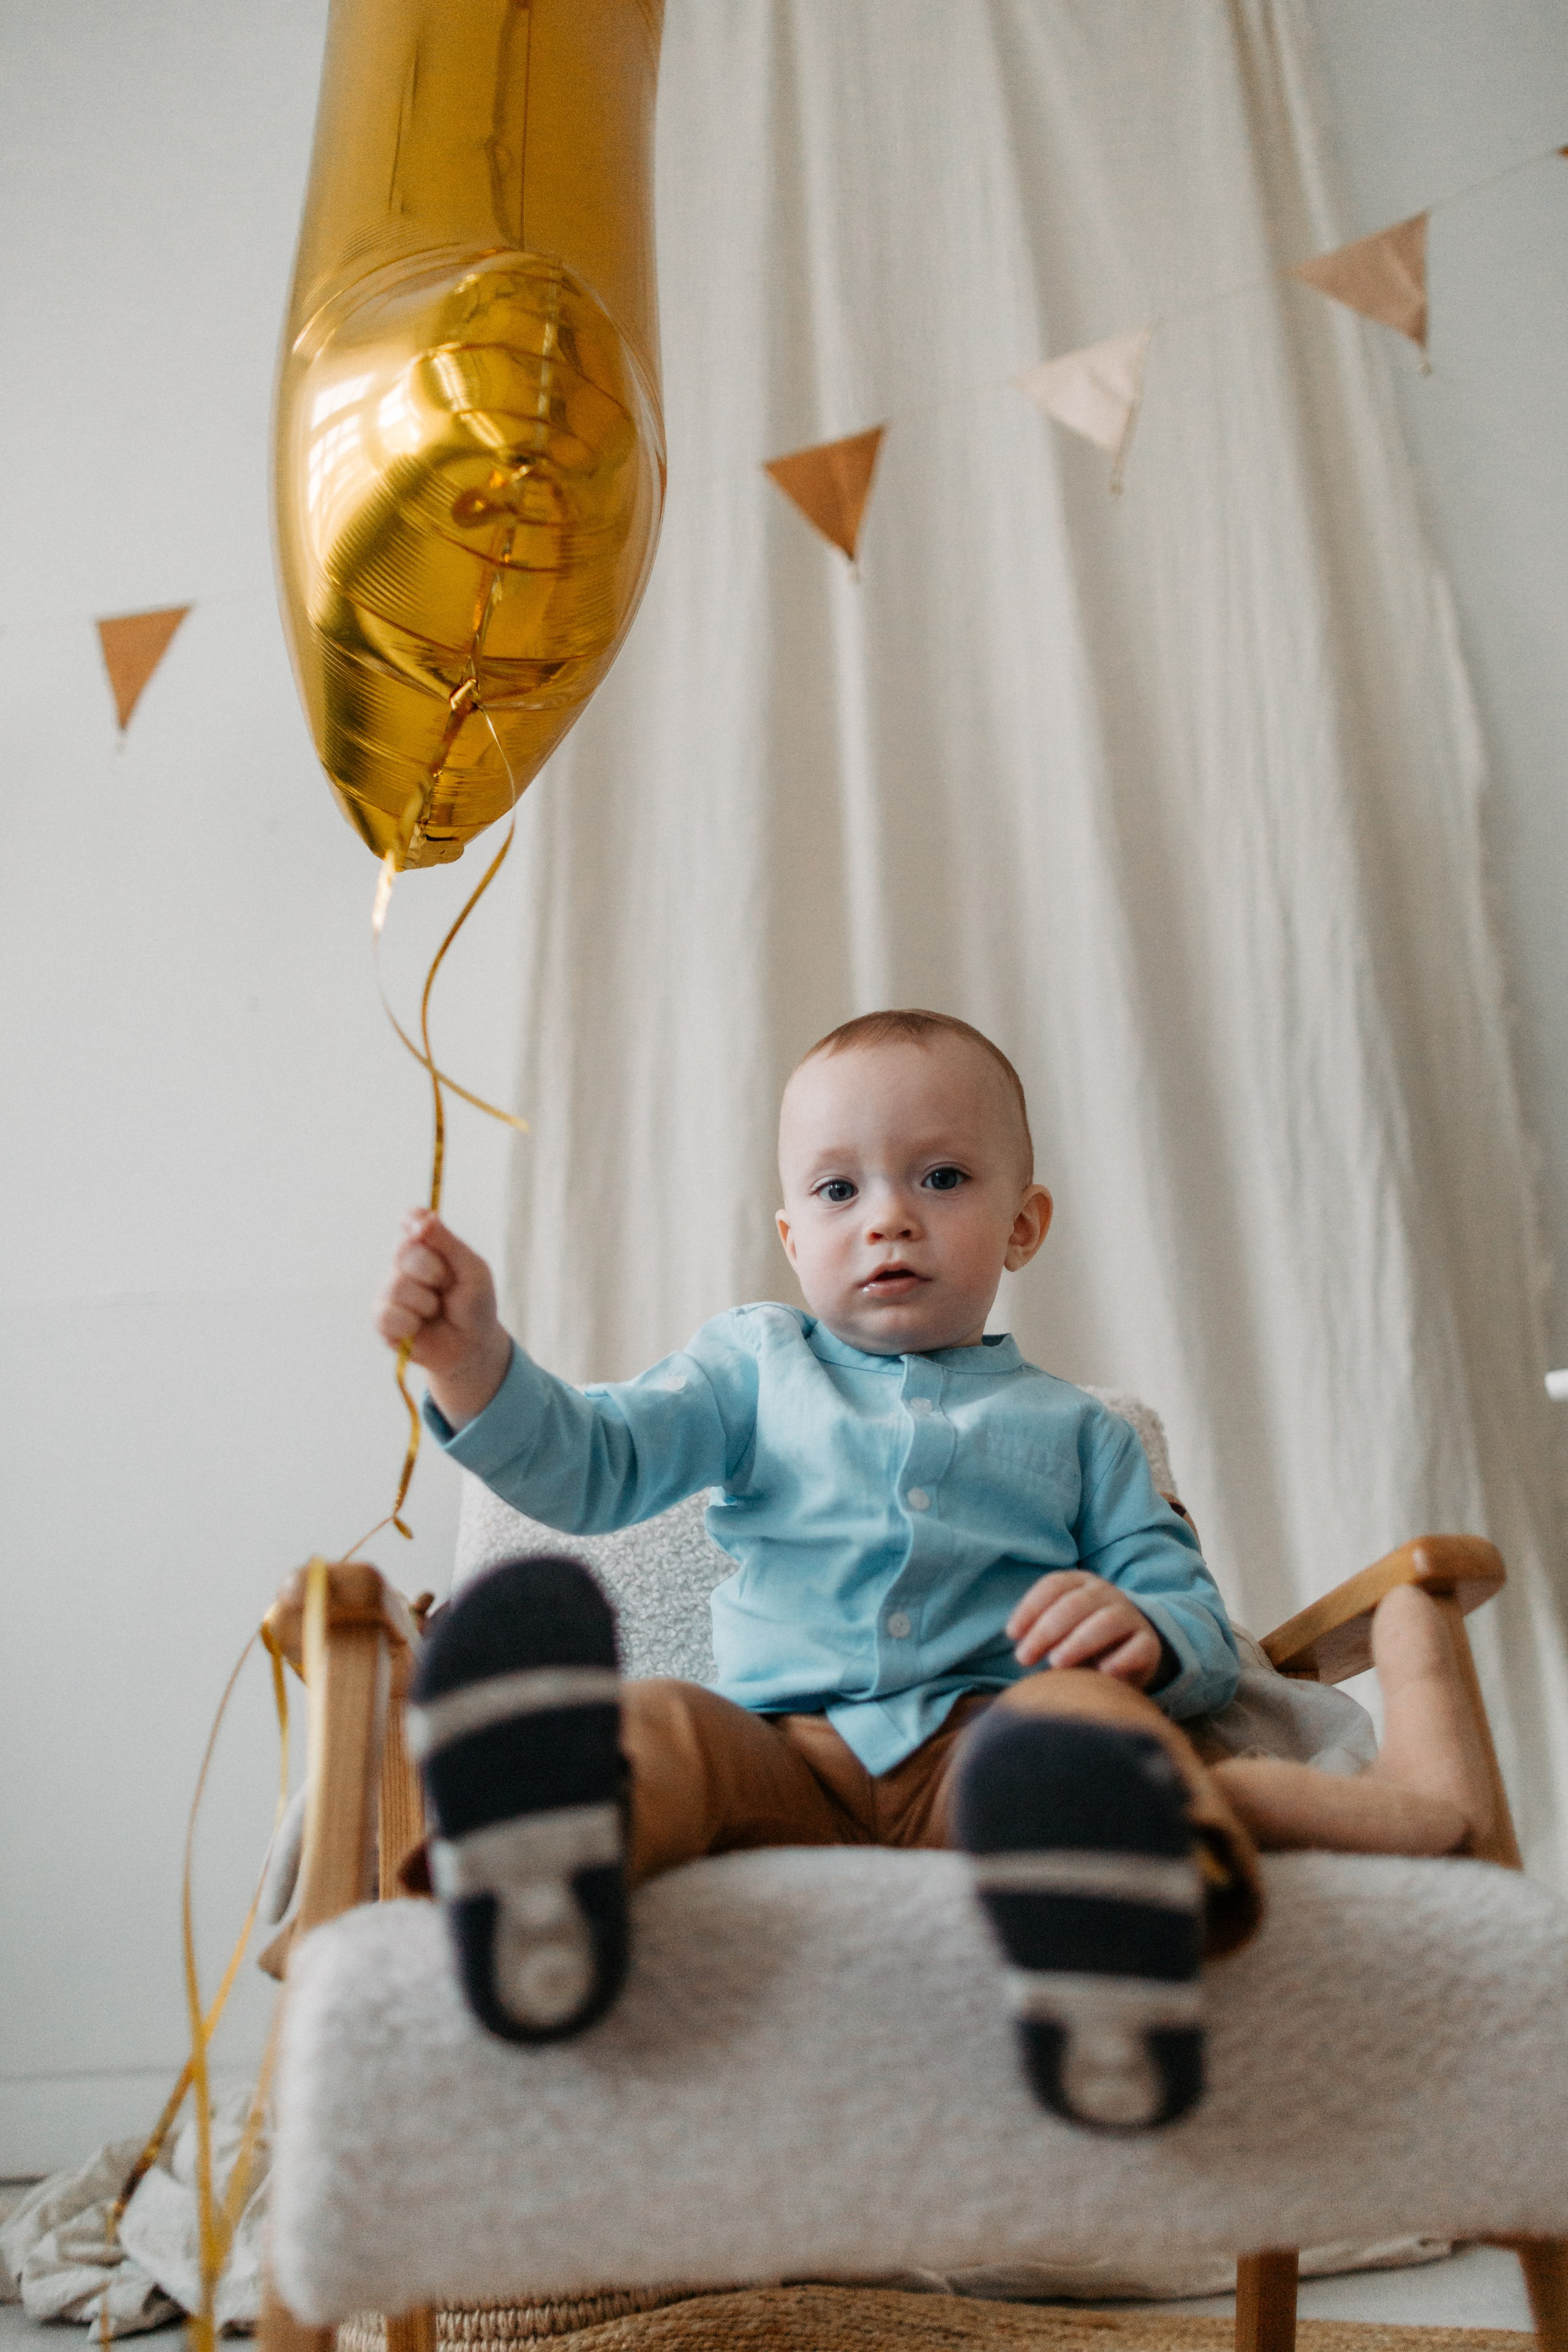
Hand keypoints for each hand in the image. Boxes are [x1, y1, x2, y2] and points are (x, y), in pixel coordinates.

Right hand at [375, 1208, 511, 1428]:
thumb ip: (448, 1243)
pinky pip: (387, 1315)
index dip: (414, 1223)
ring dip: (426, 1303)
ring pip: (397, 1286)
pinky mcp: (381, 1318)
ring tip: (435, 1311)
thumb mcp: (472, 1270)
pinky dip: (410, 1324)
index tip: (423, 1230)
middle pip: (404, 1251)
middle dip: (434, 1272)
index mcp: (427, 1246)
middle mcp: (404, 1264)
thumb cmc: (474, 1305)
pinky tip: (418, 1328)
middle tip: (447, 1287)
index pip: (411, 1221)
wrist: (471, 1346)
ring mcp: (390, 1290)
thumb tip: (423, 1216)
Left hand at [1007, 1570, 1162, 1685]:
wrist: (1131, 1651)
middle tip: (1023, 1657)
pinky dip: (1120, 1660)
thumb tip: (1019, 1647)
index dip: (1029, 1608)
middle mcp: (1106, 1594)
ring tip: (1056, 1664)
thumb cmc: (1082, 1641)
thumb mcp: (1061, 1629)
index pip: (1053, 1586)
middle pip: (1074, 1604)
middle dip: (1045, 1631)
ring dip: (1078, 1642)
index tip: (1012, 1635)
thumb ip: (1041, 1632)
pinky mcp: (1149, 1644)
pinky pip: (1138, 1648)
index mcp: (1081, 1583)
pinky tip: (1103, 1673)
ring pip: (1106, 1622)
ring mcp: (1130, 1616)